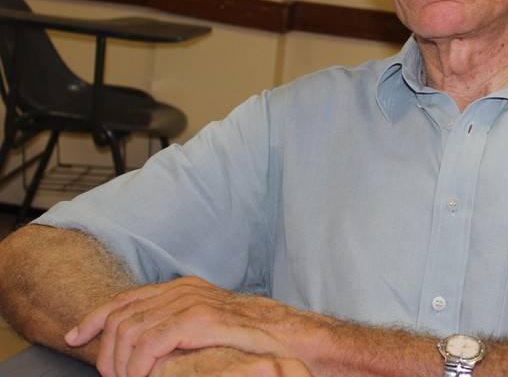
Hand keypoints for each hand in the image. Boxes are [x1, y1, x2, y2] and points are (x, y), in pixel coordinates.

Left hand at [65, 277, 305, 376]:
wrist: (289, 340)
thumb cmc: (250, 341)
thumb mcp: (206, 329)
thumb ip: (177, 327)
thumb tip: (140, 345)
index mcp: (182, 288)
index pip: (125, 298)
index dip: (94, 318)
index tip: (73, 337)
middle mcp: (184, 290)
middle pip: (120, 315)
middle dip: (105, 350)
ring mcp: (192, 302)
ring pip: (130, 328)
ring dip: (120, 362)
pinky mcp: (200, 318)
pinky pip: (150, 340)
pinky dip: (139, 363)